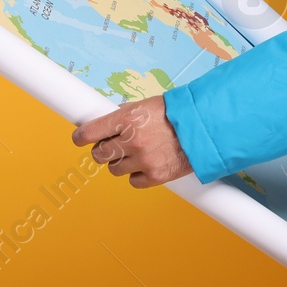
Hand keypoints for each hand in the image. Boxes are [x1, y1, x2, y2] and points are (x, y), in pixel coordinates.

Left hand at [72, 96, 192, 188]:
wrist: (206, 127)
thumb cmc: (180, 113)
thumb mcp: (149, 105)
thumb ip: (127, 114)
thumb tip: (110, 121)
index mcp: (127, 118)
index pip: (89, 133)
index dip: (81, 137)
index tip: (80, 138)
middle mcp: (131, 140)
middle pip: (99, 154)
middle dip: (104, 150)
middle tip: (113, 146)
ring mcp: (142, 160)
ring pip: (114, 169)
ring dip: (122, 163)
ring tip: (138, 153)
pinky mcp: (154, 176)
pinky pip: (133, 181)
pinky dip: (138, 175)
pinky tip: (148, 164)